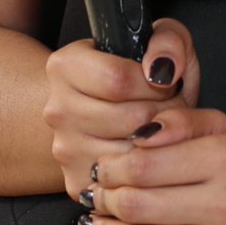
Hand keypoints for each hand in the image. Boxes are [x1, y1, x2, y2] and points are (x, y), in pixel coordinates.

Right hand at [44, 18, 199, 201]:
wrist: (99, 110)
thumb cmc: (133, 76)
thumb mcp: (155, 44)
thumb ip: (167, 41)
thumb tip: (162, 70)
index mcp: (65, 66)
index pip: (118, 79)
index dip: (154, 83)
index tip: (162, 83)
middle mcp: (57, 110)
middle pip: (131, 119)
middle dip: (164, 114)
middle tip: (168, 108)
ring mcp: (65, 150)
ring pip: (132, 153)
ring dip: (160, 144)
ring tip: (159, 129)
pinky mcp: (78, 183)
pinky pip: (127, 183)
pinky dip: (146, 171)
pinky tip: (148, 153)